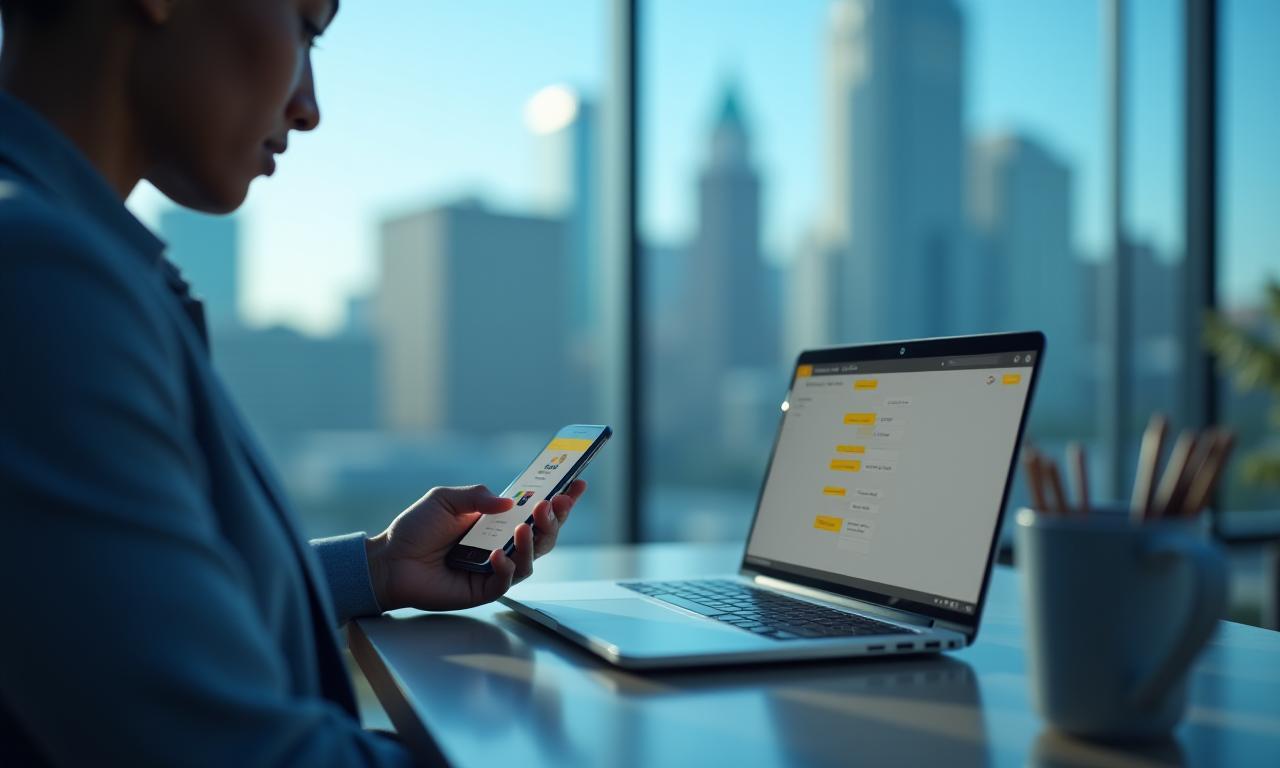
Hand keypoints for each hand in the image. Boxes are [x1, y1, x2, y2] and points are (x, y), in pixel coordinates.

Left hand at [364, 480, 585, 611]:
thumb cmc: (415, 530)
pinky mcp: (483, 590)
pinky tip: (498, 555)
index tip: (577, 483)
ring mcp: (495, 568)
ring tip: (524, 527)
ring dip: (532, 541)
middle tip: (553, 504)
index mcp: (497, 521)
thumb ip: (476, 495)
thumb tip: (509, 500)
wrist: (388, 561)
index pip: (536, 510)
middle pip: (543, 536)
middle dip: (554, 519)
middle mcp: (502, 545)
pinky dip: (506, 567)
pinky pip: (505, 581)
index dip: (560, 499)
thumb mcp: (445, 499)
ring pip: (530, 559)